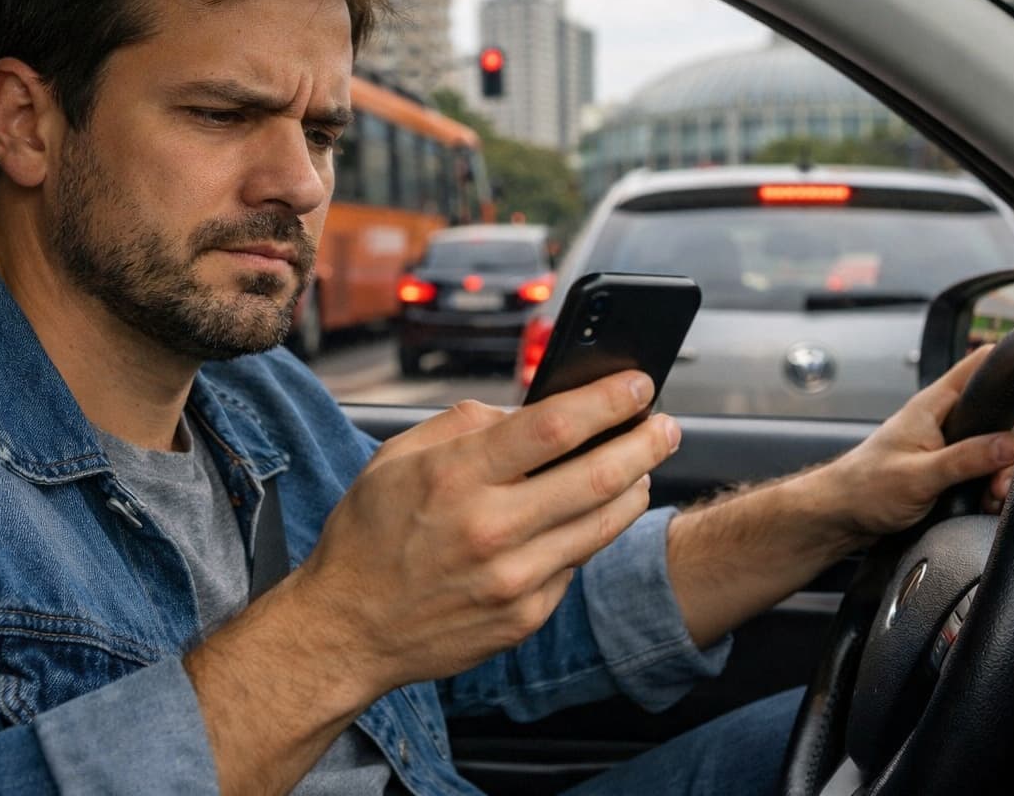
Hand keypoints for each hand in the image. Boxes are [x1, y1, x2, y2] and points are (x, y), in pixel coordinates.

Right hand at [292, 370, 681, 694]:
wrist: (348, 628)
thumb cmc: (370, 534)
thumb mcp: (398, 457)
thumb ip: (466, 425)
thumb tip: (529, 410)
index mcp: (455, 476)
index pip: (554, 427)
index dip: (607, 400)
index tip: (638, 384)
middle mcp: (490, 528)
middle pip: (598, 476)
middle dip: (645, 443)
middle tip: (666, 426)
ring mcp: (513, 579)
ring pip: (603, 524)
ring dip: (635, 487)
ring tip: (643, 466)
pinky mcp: (524, 617)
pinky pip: (576, 563)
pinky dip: (590, 532)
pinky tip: (590, 514)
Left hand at [820, 344, 1013, 538]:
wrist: (841, 516)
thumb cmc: (865, 489)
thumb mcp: (919, 475)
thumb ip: (966, 458)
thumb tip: (1011, 444)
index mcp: (934, 405)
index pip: (980, 365)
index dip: (1011, 371)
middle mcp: (944, 419)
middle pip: (1000, 415)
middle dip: (1012, 446)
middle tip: (1002, 479)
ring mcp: (947, 443)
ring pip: (996, 447)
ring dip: (1002, 473)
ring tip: (991, 496)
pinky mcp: (949, 468)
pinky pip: (984, 469)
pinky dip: (991, 486)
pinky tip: (985, 503)